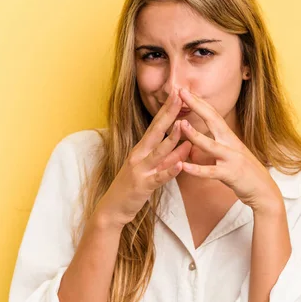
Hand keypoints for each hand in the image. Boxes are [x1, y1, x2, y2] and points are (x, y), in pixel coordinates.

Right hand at [95, 89, 191, 227]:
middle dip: (168, 113)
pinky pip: (159, 177)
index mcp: (141, 149)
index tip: (177, 93)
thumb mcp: (152, 168)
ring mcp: (140, 170)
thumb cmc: (133, 186)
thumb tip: (187, 143)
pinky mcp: (143, 186)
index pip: (156, 124)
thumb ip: (168, 156)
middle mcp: (139, 155)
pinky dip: (170, 171)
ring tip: (183, 125)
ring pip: (159, 152)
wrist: (113, 208)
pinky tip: (180, 165)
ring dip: (171, 138)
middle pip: (156, 131)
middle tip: (179, 96)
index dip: (166, 109)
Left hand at [177, 88, 283, 214]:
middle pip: (213, 120)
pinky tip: (183, 166)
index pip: (213, 114)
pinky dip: (196, 169)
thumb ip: (216, 145)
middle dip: (197, 106)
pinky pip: (210, 172)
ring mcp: (231, 159)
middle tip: (181, 92)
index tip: (186, 90)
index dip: (200, 102)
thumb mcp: (230, 154)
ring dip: (195, 135)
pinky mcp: (230, 175)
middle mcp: (231, 144)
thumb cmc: (245, 173)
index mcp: (229, 138)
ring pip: (210, 145)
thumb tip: (199, 138)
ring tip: (181, 124)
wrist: (264, 192)